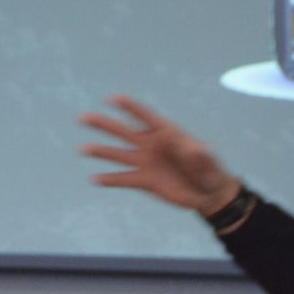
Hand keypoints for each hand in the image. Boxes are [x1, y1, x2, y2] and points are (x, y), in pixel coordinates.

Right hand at [79, 95, 240, 215]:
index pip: (145, 116)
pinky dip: (109, 180)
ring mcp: (145, 162)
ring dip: (101, 151)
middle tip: (84, 118)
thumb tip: (189, 147)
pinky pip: (124, 179)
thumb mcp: (208, 160)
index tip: (113, 99)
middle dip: (103, 124)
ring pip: (118, 154)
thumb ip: (199, 154)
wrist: (208, 194)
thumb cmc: (210, 170)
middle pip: (123, 131)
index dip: (130, 107)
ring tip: (84, 149)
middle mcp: (150, 145)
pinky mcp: (144, 181)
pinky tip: (94, 180)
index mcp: (165, 133)